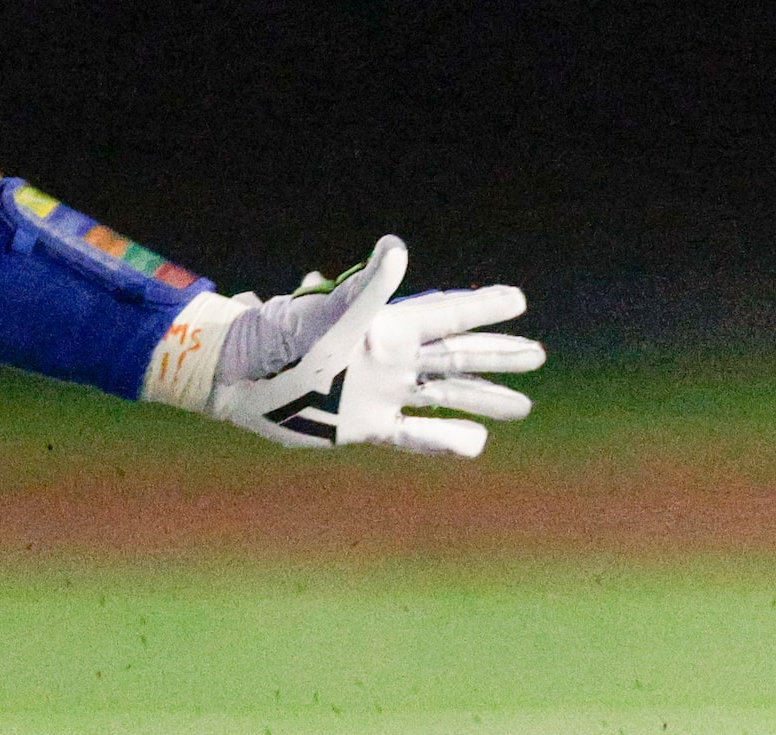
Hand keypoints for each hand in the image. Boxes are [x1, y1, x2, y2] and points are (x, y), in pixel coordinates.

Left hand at [207, 237, 544, 456]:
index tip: (518, 300)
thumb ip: (367, 286)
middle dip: (497, 355)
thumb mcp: (328, 313)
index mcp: (387, 329)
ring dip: (483, 399)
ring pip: (445, 396)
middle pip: (456, 356)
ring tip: (522, 405)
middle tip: (536, 355)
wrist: (239, 381)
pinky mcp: (364, 426)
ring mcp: (380, 394)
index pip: (446, 315)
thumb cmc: (280, 340)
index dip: (483, 308)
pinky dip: (444, 440)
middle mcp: (390, 360)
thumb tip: (397, 249)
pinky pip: (413, 436)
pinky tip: (475, 444)